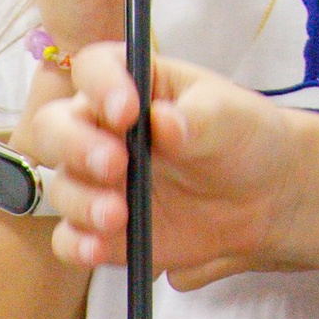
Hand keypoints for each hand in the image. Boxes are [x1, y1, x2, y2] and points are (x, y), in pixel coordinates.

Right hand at [24, 45, 318, 285]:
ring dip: (82, 201)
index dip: (100, 86)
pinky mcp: (101, 229)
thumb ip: (198, 118)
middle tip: (114, 164)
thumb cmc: (244, 139)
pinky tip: (98, 249)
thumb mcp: (232, 118)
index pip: (93, 69)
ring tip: (119, 215)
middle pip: (53, 128)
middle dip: (74, 146)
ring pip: (61, 187)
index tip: (126, 111)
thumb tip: (163, 121)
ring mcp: (96, 182)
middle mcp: (100, 130)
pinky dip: (77, 245)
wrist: (265, 197)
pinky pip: (70, 238)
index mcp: (130, 85)